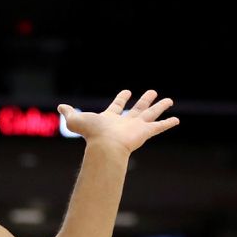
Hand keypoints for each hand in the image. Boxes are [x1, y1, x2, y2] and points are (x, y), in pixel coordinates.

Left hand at [58, 90, 178, 153]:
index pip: (117, 106)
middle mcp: (125, 122)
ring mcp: (136, 126)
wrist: (105, 145)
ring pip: (150, 113)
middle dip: (145, 100)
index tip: (127, 91)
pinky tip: (176, 120)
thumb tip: (60, 107)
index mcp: (110, 118)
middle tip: (152, 92)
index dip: (122, 99)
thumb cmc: (91, 134)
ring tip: (169, 100)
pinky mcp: (145, 132)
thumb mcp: (76, 119)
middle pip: (138, 108)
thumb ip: (69, 112)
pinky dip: (167, 123)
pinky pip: (158, 127)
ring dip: (160, 107)